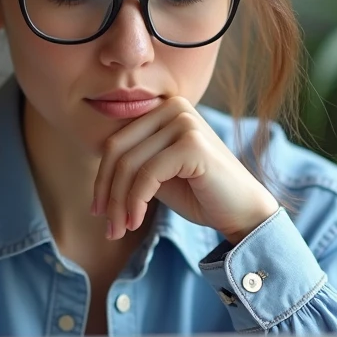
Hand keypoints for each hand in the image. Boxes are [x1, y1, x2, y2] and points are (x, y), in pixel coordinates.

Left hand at [91, 97, 279, 243]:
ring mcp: (185, 122)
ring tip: (119, 229)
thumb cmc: (199, 193)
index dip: (102, 178)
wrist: (242, 211)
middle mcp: (174, 107)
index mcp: (163, 110)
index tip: (99, 210)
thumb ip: (131, 163)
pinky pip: (147, 174)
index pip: (116, 141)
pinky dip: (136, 202)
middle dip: (107, 192)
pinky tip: (136, 221)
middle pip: (118, 150)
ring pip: (130, 165)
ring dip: (120, 204)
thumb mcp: (156, 173)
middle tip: (108, 226)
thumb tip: (94, 170)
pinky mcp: (192, 143)